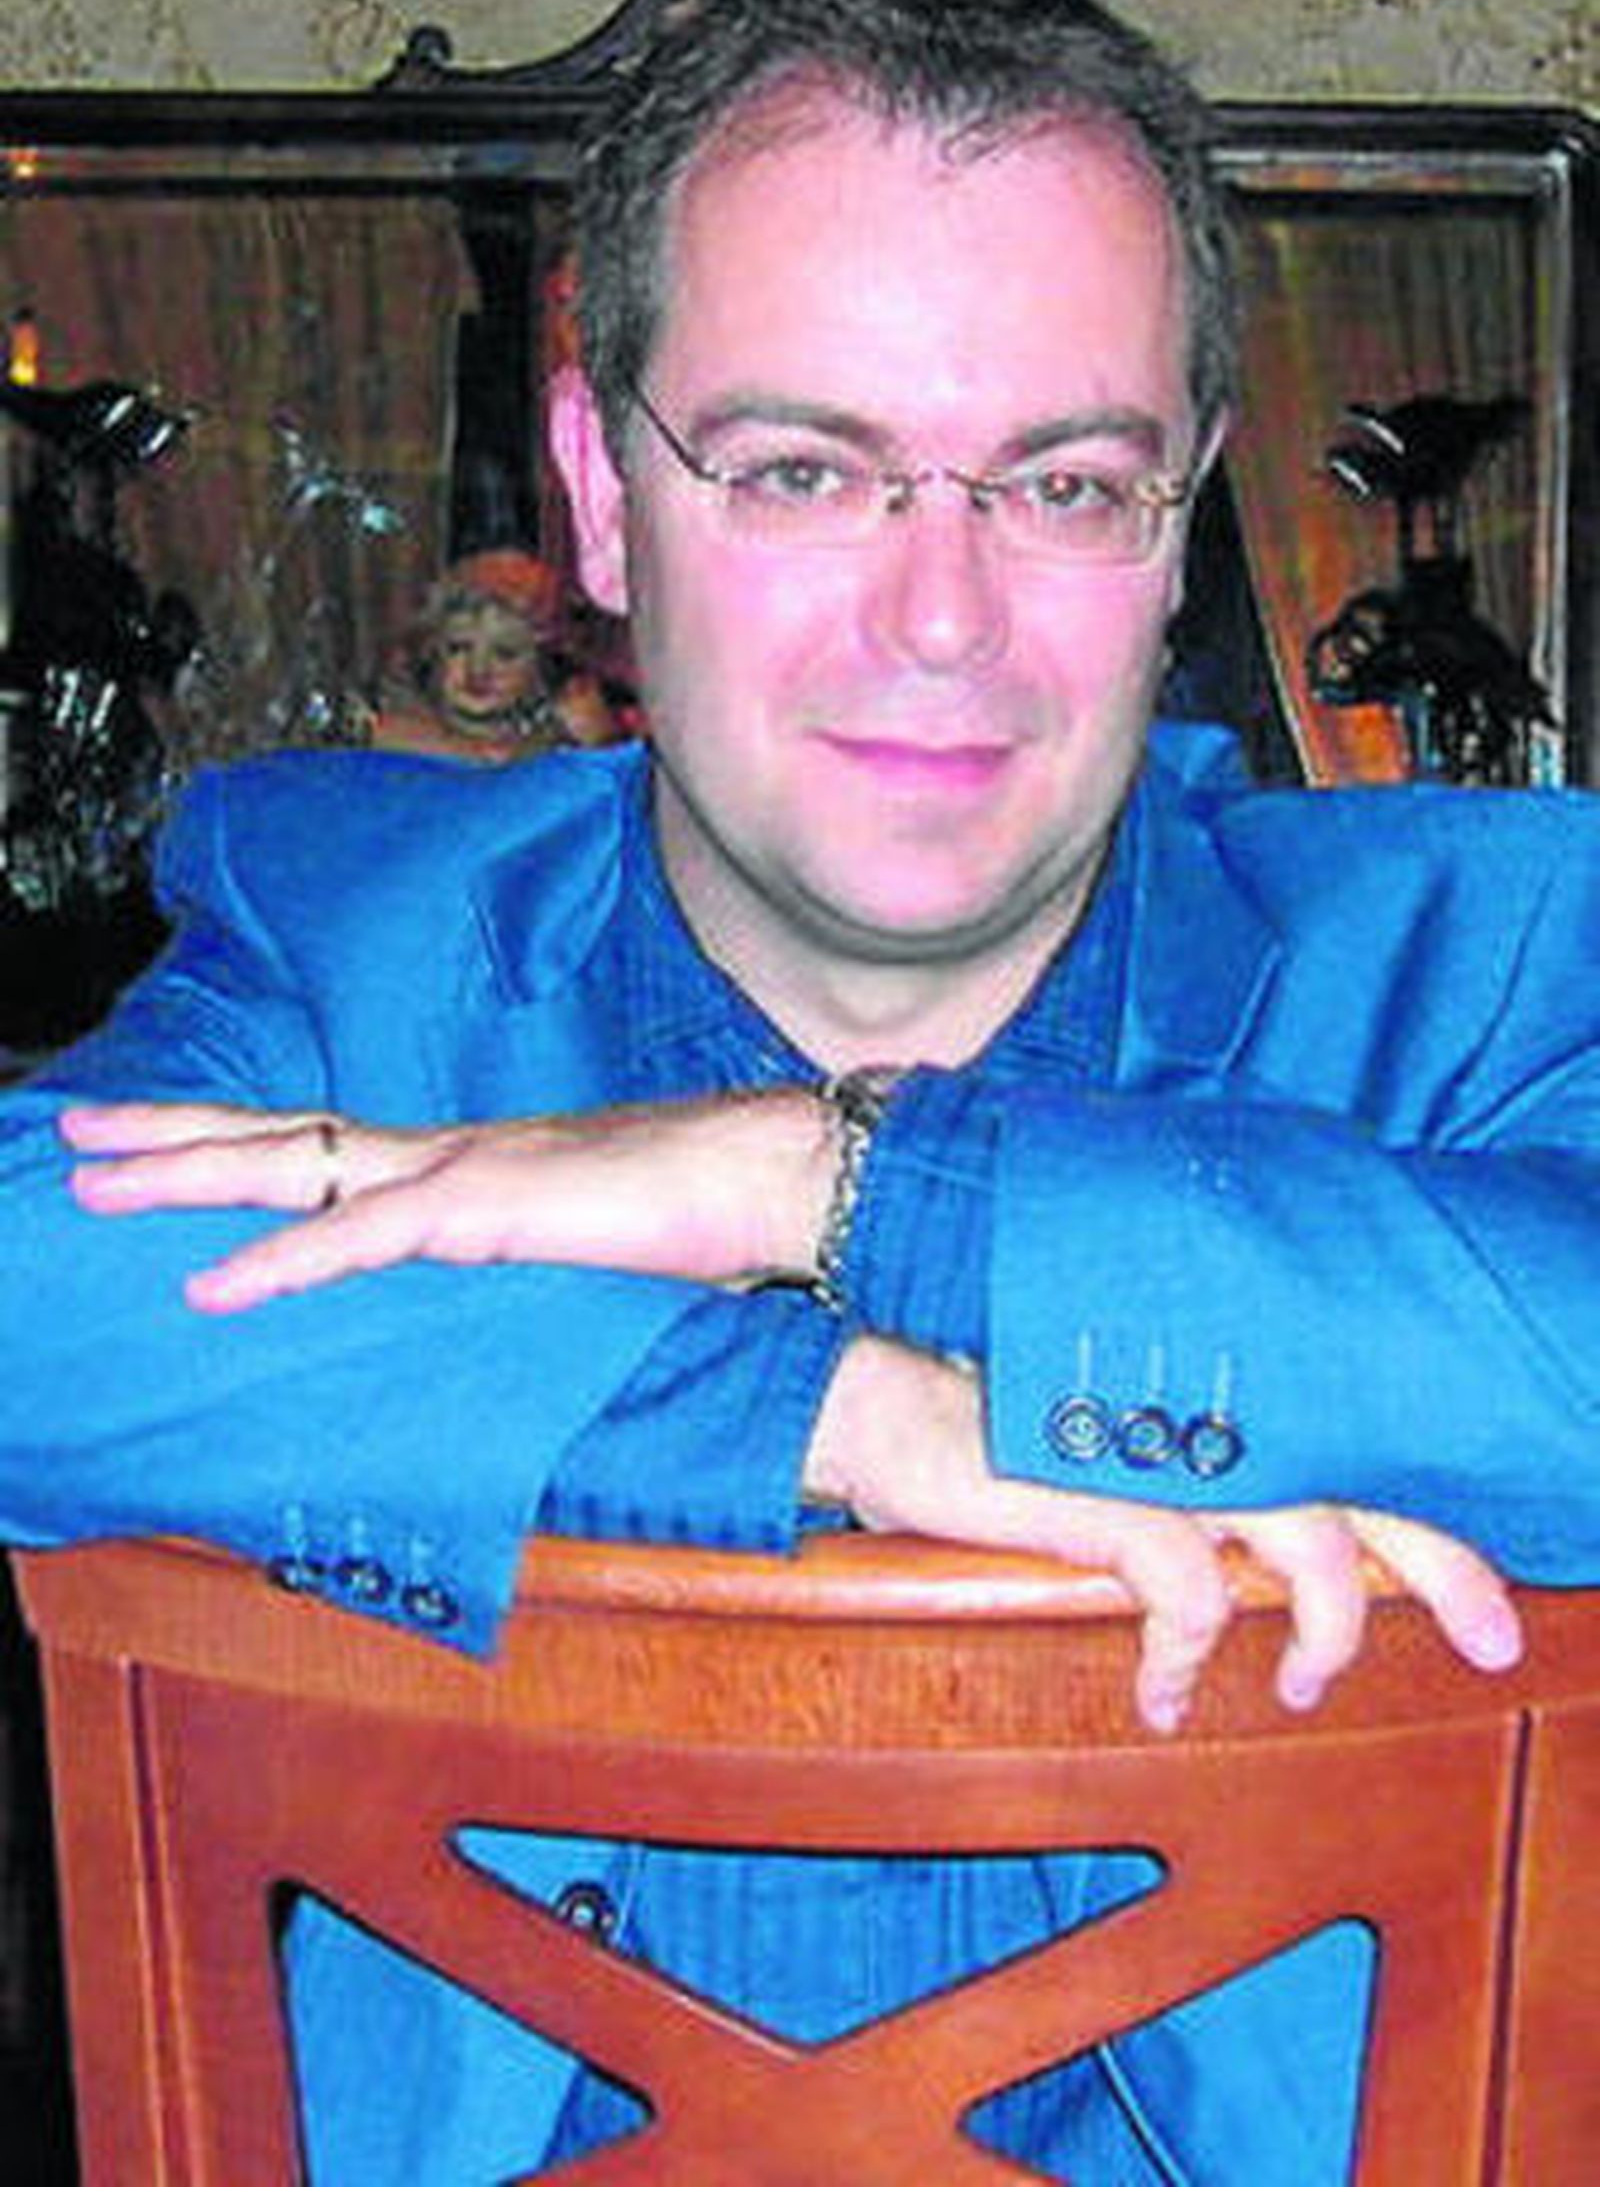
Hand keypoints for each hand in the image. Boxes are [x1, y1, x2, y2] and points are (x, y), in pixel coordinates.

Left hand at [59, 1090, 834, 1312]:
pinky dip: (279, 1262)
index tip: (160, 1143)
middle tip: (75, 1133)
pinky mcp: (488, 1209)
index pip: (322, 1142)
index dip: (235, 1142)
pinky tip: (211, 1287)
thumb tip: (496, 1302)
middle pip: (280, 1132)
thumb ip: (521, 1269)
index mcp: (461, 1160)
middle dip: (169, 1131)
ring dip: (186, 1174)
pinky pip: (361, 1239)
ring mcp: (460, 1170)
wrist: (774, 1173)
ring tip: (94, 1180)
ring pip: (293, 1164)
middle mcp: (443, 1150)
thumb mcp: (583, 1249)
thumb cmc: (697, 1216)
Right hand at [805, 1337, 1522, 1734]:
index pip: (1369, 1431)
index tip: (1481, 1571)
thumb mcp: (1119, 1426)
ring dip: (1324, 1635)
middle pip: (1379, 1482)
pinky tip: (1156, 1693)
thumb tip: (1275, 1526)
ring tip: (1296, 1689)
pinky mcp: (1115, 1490)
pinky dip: (1186, 1658)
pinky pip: (1194, 1597)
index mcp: (1231, 1380)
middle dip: (1448, 1569)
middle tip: (1498, 1639)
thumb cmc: (991, 1405)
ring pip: (1316, 1548)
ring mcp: (1174, 1442)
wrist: (876, 1385)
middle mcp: (1222, 1402)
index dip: (1435, 1500)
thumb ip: (1201, 1449)